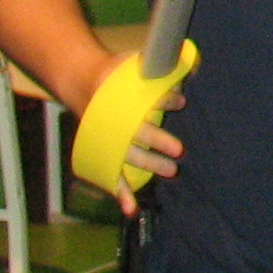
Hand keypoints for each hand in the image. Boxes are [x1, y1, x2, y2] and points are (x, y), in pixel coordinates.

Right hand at [65, 61, 183, 213]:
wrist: (80, 81)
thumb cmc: (117, 74)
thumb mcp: (136, 64)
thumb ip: (163, 65)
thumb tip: (192, 63)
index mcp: (126, 98)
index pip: (148, 100)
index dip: (165, 100)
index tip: (179, 101)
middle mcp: (119, 122)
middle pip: (139, 133)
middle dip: (158, 141)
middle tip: (179, 149)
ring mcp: (111, 139)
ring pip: (129, 155)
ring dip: (148, 165)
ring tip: (171, 171)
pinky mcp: (105, 153)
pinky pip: (111, 176)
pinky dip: (121, 194)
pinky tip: (131, 210)